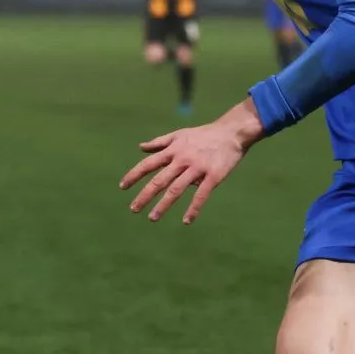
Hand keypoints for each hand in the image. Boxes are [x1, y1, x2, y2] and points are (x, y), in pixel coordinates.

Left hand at [119, 98, 264, 224]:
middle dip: (145, 195)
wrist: (231, 132)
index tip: (122, 187)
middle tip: (133, 209)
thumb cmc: (204, 135)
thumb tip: (140, 147)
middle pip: (159, 180)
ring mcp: (197, 168)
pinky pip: (201, 195)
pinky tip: (186, 221)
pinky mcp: (213, 176)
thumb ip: (159, 143)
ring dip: (163, 205)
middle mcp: (182, 159)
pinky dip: (193, 209)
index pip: (148, 164)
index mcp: (173, 150)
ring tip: (152, 218)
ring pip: (176, 189)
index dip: (134, 175)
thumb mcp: (179, 135)